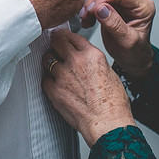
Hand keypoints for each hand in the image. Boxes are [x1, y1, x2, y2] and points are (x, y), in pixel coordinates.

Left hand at [42, 29, 133, 146]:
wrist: (108, 123)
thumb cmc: (113, 103)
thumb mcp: (109, 73)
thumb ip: (93, 61)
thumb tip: (85, 57)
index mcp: (92, 55)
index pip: (72, 36)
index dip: (65, 35)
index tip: (61, 37)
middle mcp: (76, 61)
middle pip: (56, 41)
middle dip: (55, 42)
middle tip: (54, 46)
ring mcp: (63, 75)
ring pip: (47, 59)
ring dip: (50, 61)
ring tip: (55, 67)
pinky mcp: (54, 90)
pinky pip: (45, 79)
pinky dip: (49, 80)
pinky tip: (56, 84)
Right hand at [77, 0, 154, 79]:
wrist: (133, 60)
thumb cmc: (135, 53)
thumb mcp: (127, 41)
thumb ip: (115, 24)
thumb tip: (101, 8)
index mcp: (144, 7)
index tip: (91, 10)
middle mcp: (135, 1)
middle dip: (95, 1)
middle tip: (85, 15)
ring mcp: (124, 2)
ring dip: (91, 4)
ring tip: (85, 19)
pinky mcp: (114, 5)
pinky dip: (90, 8)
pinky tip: (88, 19)